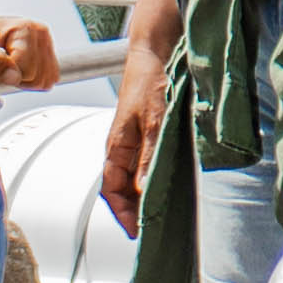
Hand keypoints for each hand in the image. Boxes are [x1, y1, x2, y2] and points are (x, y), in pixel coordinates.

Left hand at [0, 15, 59, 89]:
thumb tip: (14, 76)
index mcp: (25, 29)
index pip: (27, 73)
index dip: (7, 76)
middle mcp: (40, 33)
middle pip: (39, 78)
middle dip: (17, 80)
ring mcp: (46, 41)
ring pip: (46, 80)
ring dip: (25, 81)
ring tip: (8, 67)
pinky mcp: (48, 50)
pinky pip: (50, 78)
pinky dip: (32, 80)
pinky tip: (18, 69)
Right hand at [95, 39, 175, 229]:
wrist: (156, 51)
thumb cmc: (149, 79)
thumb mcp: (152, 121)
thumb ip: (148, 156)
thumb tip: (143, 190)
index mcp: (115, 147)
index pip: (111, 190)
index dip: (122, 213)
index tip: (137, 231)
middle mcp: (123, 148)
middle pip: (123, 189)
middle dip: (134, 211)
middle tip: (154, 229)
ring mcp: (136, 142)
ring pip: (135, 179)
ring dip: (145, 197)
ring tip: (163, 214)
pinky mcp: (150, 135)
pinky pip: (148, 165)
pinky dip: (154, 180)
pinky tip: (171, 185)